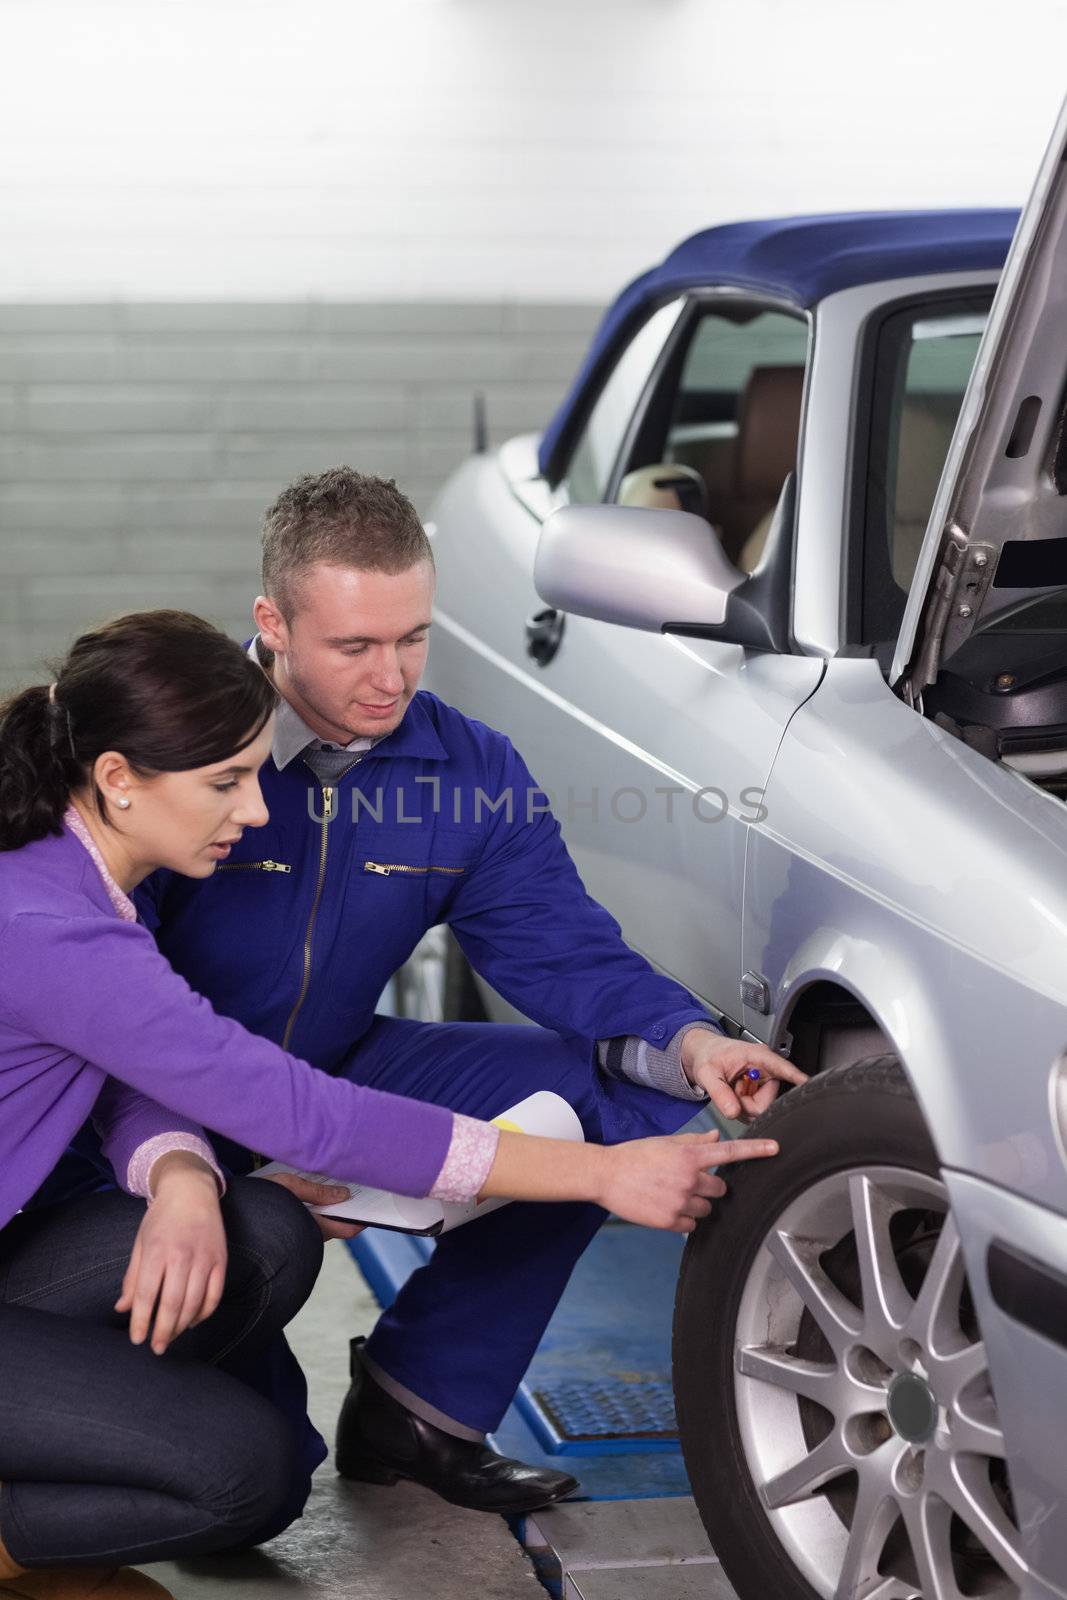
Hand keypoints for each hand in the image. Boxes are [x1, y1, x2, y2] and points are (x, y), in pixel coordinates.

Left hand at [116, 1152, 226, 1354]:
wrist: (191, 1190)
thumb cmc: (161, 1217)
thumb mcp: (140, 1243)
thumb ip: (132, 1277)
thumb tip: (122, 1308)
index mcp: (157, 1251)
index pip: (147, 1294)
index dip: (141, 1321)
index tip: (137, 1339)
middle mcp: (182, 1256)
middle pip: (173, 1303)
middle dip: (163, 1331)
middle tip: (156, 1348)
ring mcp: (205, 1258)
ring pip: (195, 1303)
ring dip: (182, 1325)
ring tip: (171, 1337)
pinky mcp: (220, 1260)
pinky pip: (215, 1295)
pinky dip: (204, 1313)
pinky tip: (192, 1321)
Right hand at [262, 1170, 365, 1241]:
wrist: (229, 1219)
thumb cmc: (257, 1202)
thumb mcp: (288, 1187)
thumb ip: (317, 1191)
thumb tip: (344, 1193)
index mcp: (315, 1227)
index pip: (349, 1228)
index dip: (363, 1217)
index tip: (373, 1202)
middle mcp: (309, 1235)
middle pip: (337, 1223)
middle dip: (347, 1206)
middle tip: (357, 1184)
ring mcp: (299, 1233)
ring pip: (323, 1221)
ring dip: (331, 1205)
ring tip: (338, 1181)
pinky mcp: (289, 1228)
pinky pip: (310, 1219)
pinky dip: (317, 1206)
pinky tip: (315, 1189)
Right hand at [596, 1129, 778, 1232]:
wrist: (605, 1175)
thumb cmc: (634, 1156)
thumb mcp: (664, 1143)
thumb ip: (693, 1142)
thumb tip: (716, 1137)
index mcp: (688, 1155)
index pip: (729, 1152)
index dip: (755, 1149)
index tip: (775, 1148)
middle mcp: (689, 1178)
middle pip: (720, 1188)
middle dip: (709, 1186)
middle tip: (687, 1182)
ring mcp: (680, 1201)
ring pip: (707, 1208)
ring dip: (696, 1203)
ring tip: (671, 1194)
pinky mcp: (670, 1220)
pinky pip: (691, 1224)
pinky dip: (683, 1218)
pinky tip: (665, 1207)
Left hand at [680, 1030, 807, 1122]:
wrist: (704, 1054)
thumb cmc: (708, 1055)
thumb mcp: (707, 1072)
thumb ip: (719, 1092)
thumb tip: (733, 1112)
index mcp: (757, 1056)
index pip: (782, 1068)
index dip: (796, 1077)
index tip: (809, 1084)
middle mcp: (766, 1068)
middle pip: (769, 1101)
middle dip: (747, 1104)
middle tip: (732, 1090)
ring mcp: (765, 1081)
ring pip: (762, 1108)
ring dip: (744, 1106)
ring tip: (733, 1090)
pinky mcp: (761, 1091)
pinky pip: (757, 1110)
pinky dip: (743, 1107)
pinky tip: (736, 1095)